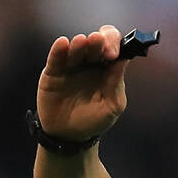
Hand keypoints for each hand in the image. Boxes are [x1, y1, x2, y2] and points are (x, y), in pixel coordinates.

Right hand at [35, 25, 127, 141]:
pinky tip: (63, 44)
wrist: (69, 136)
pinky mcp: (54, 71)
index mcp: (107, 69)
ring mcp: (72, 65)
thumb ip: (116, 84)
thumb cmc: (93, 120)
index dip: (114, 45)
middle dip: (99, 41)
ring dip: (81, 44)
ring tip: (83, 42)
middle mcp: (90, 63)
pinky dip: (59, 50)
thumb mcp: (112, 107)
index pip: (113, 48)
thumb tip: (123, 61)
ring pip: (76, 48)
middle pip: (96, 43)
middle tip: (99, 42)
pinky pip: (56, 58)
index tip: (114, 53)